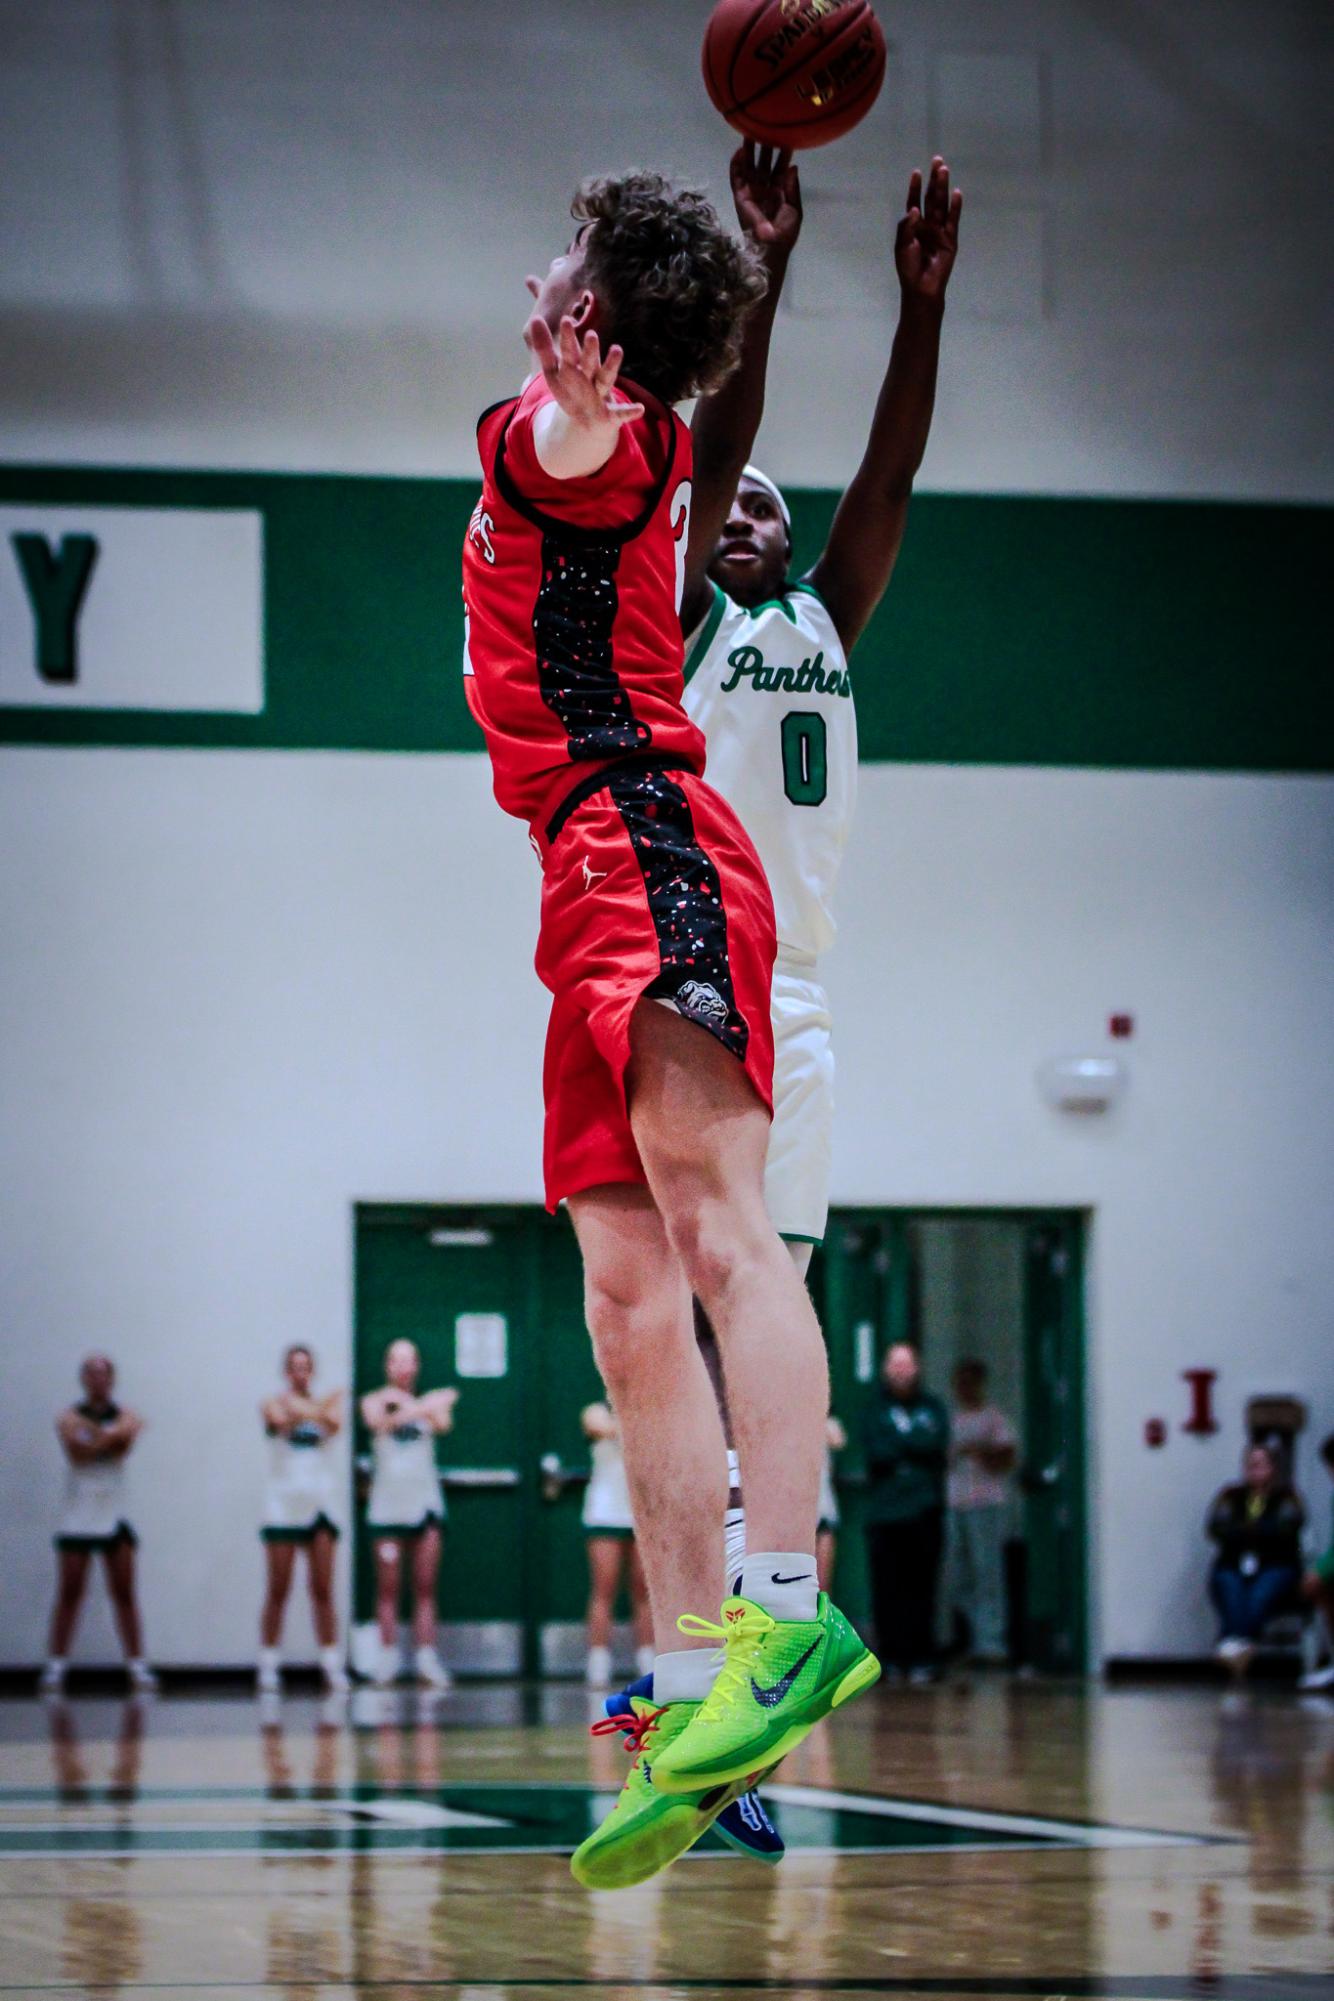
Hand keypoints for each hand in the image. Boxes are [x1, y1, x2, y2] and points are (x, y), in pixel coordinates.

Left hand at [523, 314, 643, 432]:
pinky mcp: (609, 415)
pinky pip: (620, 413)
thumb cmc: (571, 390)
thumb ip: (544, 348)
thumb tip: (535, 319)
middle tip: (591, 335)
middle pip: (589, 362)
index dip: (568, 339)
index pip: (570, 351)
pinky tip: (640, 409)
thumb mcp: (553, 371)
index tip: (566, 321)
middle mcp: (590, 376)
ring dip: (611, 366)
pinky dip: (629, 411)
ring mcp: (601, 394)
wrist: (588, 421)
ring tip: (617, 350)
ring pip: (606, 378)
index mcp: (576, 367)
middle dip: (590, 350)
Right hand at [729, 141, 801, 253]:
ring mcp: (751, 191)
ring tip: (750, 132)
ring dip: (749, 150)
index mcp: (779, 190)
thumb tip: (793, 166)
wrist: (771, 248)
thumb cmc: (785, 232)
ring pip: (749, 166)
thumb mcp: (794, 209)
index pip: (780, 167)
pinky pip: (736, 177)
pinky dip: (736, 165)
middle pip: (763, 162)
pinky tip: (739, 151)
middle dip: (764, 147)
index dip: (782, 154)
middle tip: (766, 128)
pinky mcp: (740, 196)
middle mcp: (764, 187)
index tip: (786, 137)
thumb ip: (793, 188)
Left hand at [895, 156, 960, 302]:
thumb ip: (906, 226)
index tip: (916, 172)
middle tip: (937, 160)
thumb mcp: (902, 246)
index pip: (914, 201)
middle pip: (930, 197)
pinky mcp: (950, 239)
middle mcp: (927, 224)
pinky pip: (953, 220)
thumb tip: (914, 209)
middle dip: (933, 180)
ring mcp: (939, 230)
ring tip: (944, 170)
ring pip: (942, 204)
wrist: (921, 287)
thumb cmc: (908, 268)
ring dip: (943, 187)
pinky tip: (956, 193)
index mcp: (913, 225)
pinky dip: (955, 207)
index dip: (915, 187)